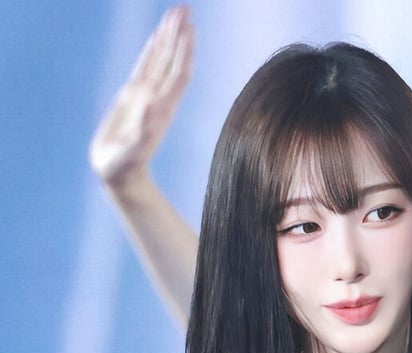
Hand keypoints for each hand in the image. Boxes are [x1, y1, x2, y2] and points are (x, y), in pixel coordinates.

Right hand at [89, 5, 193, 186]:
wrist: (120, 176)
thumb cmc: (124, 168)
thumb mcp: (133, 152)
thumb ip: (143, 132)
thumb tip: (152, 107)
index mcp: (160, 108)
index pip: (176, 73)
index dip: (183, 51)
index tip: (190, 28)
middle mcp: (157, 98)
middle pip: (172, 60)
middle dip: (179, 34)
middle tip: (185, 7)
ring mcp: (147, 94)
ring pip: (161, 59)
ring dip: (169, 36)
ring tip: (177, 11)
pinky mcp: (134, 95)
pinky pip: (146, 65)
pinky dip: (153, 47)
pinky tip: (158, 34)